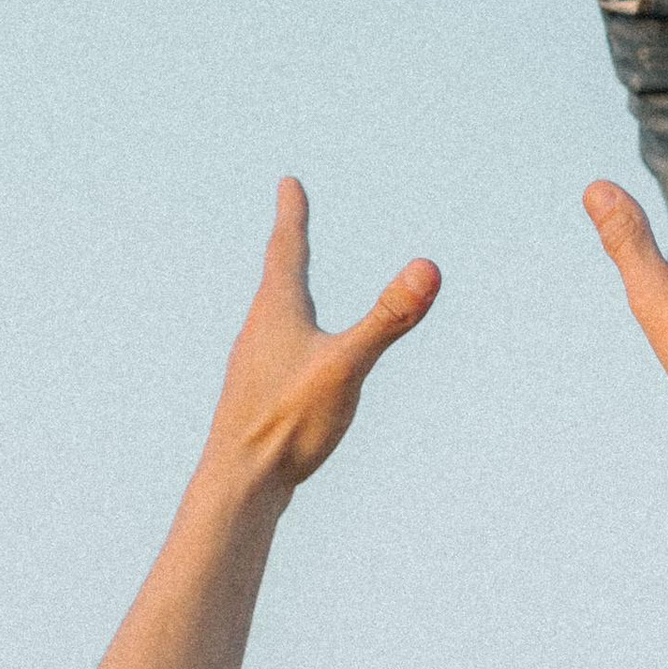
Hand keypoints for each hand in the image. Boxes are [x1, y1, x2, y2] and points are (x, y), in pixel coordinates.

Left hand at [207, 178, 440, 495]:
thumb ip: (387, 318)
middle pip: (276, 278)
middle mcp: (259, 332)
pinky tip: (291, 362)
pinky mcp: (258, 398)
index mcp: (277, 312)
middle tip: (290, 222)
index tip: (288, 183)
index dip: (292, 214)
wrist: (239, 485)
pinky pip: (276, 351)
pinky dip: (289, 333)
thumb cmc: (288, 423)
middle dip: (287, 248)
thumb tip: (428, 268)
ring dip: (285, 291)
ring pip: (272, 317)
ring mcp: (255, 365)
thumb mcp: (348, 366)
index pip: (286, 249)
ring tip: (288, 285)